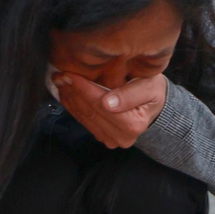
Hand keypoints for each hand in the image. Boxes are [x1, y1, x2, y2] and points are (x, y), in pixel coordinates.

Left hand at [53, 71, 168, 149]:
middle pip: (90, 111)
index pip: (101, 104)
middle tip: (59, 75)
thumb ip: (131, 94)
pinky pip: (84, 121)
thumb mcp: (150, 86)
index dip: (83, 88)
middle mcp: (121, 137)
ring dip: (69, 98)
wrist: (155, 104)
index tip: (69, 73)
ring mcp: (111, 139)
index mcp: (133, 124)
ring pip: (84, 117)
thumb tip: (108, 103)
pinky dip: (73, 106)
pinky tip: (67, 92)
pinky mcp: (103, 137)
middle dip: (73, 91)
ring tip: (60, 81)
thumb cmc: (153, 91)